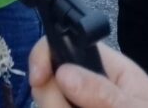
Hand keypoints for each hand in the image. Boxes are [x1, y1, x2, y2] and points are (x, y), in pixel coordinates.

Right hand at [29, 40, 147, 107]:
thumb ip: (104, 95)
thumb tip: (63, 72)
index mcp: (108, 70)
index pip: (64, 44)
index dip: (45, 56)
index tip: (39, 79)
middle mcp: (87, 87)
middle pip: (46, 82)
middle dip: (55, 102)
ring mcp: (77, 106)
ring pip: (47, 106)